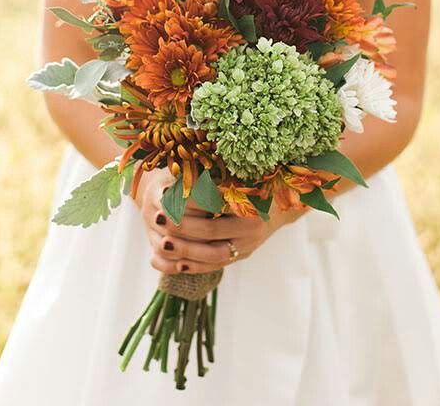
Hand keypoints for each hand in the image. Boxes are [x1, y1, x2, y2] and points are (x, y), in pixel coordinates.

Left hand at [134, 169, 296, 274]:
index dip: (188, 203)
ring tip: (161, 245)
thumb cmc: (254, 182)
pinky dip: (195, 266)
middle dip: (181, 227)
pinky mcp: (242, 255)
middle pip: (211, 230)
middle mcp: (251, 226)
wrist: (282, 204)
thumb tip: (178, 173)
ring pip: (213, 254)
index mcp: (250, 200)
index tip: (165, 197)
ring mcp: (248, 245)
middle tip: (158, 218)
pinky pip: (217, 266)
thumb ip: (212, 177)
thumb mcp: (237, 175)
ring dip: (185, 251)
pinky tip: (175, 263)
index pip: (213, 204)